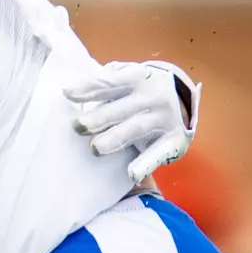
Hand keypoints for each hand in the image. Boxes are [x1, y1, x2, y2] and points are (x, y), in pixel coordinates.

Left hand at [66, 60, 200, 182]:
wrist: (184, 99)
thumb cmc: (139, 92)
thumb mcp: (128, 78)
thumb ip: (106, 81)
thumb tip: (72, 88)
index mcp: (137, 79)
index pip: (111, 82)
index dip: (90, 87)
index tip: (67, 93)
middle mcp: (152, 97)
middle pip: (122, 108)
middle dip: (100, 117)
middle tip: (78, 126)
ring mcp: (163, 119)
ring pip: (136, 129)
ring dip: (116, 139)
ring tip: (96, 148)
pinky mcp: (174, 140)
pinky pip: (159, 153)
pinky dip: (146, 163)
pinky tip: (131, 174)